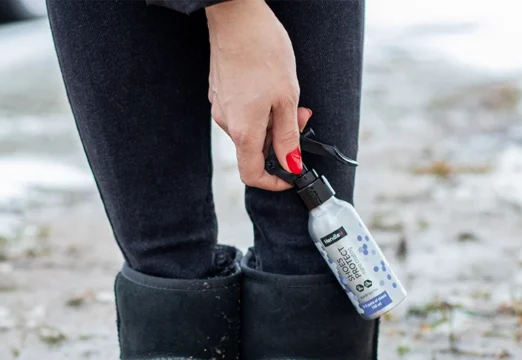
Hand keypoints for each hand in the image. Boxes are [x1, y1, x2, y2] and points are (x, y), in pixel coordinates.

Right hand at [206, 0, 311, 189]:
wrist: (236, 16)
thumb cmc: (263, 52)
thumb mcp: (286, 98)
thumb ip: (288, 137)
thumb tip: (291, 165)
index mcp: (244, 131)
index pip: (252, 174)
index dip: (273, 182)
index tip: (290, 175)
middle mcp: (227, 124)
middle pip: (255, 149)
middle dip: (281, 140)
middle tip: (301, 116)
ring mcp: (220, 108)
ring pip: (250, 129)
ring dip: (272, 121)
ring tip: (288, 95)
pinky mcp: (220, 93)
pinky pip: (242, 113)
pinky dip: (260, 109)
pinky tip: (270, 87)